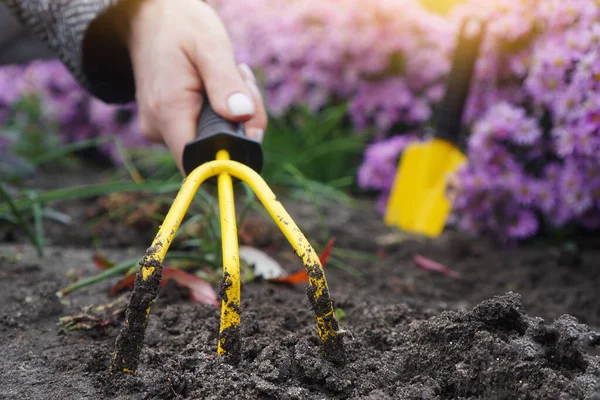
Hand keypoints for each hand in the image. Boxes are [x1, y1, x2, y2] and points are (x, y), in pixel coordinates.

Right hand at [126, 0, 266, 172]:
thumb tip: (242, 116)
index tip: (249, 123)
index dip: (232, 155)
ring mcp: (162, 130)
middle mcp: (160, 129)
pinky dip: (222, 111)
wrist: (149, 17)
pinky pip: (205, 130)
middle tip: (243, 80)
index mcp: (168, 112)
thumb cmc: (180, 27)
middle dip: (242, 122)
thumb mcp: (210, 46)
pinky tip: (220, 84)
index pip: (200, 163)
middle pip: (214, 151)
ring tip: (232, 75)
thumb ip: (226, 83)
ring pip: (214, 140)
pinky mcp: (169, 125)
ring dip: (235, 112)